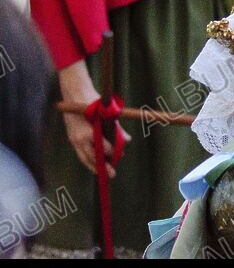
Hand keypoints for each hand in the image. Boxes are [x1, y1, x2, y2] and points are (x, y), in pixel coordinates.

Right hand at [58, 62, 130, 178]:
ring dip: (94, 166)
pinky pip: (80, 153)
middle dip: (102, 166)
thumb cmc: (93, 102)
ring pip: (84, 157)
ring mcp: (73, 139)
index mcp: (87, 132)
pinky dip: (88, 159)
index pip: (101, 147)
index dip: (111, 153)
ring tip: (104, 173)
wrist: (74, 93)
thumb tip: (127, 140)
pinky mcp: (72, 138)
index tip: (119, 156)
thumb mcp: (107, 113)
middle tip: (113, 174)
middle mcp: (79, 138)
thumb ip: (116, 128)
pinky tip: (95, 164)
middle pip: (91, 157)